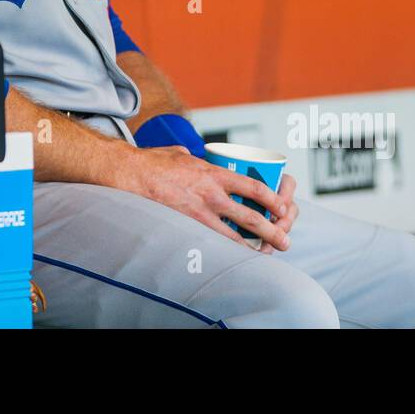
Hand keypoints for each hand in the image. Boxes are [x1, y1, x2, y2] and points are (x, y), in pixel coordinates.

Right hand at [114, 145, 292, 252]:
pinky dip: (226, 252)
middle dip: (272, 230)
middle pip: (250, 216)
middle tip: (284, 239)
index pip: (252, 186)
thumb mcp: (181, 154)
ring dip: (254, 247)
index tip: (283, 206)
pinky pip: (211, 243)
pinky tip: (235, 259)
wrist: (130, 174)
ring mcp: (198, 213)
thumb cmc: (153, 162)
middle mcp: (211, 194)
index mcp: (213, 173)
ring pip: (234, 236)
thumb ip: (194, 159)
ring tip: (266, 255)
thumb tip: (196, 159)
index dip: (272, 198)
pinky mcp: (185, 226)